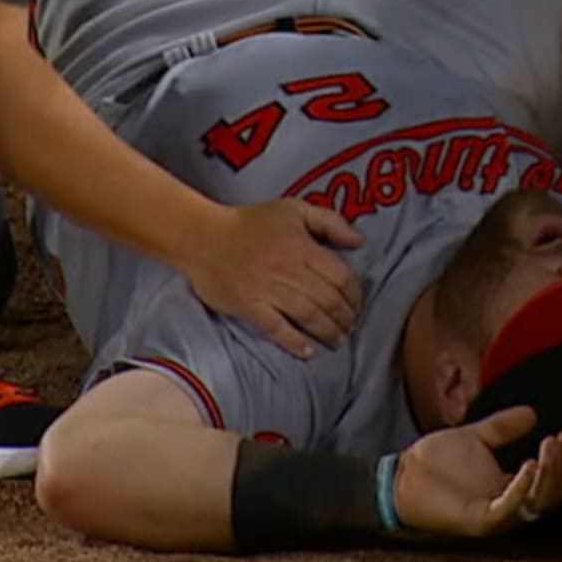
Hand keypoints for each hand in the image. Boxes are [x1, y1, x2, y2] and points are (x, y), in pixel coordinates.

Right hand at [182, 200, 364, 358]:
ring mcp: (268, 290)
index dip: (354, 295)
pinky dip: (294, 342)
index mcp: (302, 246)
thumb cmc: (250, 222)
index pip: (340, 276)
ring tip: (337, 341)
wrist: (202, 236)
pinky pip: (277, 329)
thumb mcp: (294, 210)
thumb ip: (330, 222)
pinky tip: (308, 352)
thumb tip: (360, 241)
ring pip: (308, 316)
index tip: (357, 304)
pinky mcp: (249, 306)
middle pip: (328, 300)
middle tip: (350, 327)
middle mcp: (288, 269)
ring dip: (328, 332)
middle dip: (345, 318)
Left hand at [393, 406, 561, 538]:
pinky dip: (522, 487)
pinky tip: (529, 464)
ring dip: (551, 474)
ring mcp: (497, 515)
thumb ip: (503, 427)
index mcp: (513, 486)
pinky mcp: (480, 521)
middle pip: (554, 493)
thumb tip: (533, 413)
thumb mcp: (475, 437)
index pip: (554, 477)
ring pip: (539, 502)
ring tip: (552, 444)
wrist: (400, 477)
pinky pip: (509, 508)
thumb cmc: (434, 462)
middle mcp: (511, 504)